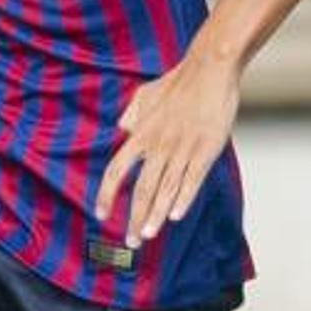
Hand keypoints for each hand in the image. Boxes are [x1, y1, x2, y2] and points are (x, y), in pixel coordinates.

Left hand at [94, 52, 240, 247]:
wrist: (209, 68)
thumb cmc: (178, 82)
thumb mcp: (145, 95)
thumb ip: (132, 115)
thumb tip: (123, 129)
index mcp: (141, 134)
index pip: (117, 170)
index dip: (107, 195)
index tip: (101, 214)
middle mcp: (158, 144)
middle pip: (142, 189)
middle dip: (134, 218)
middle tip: (130, 242)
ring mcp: (182, 148)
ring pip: (166, 189)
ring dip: (155, 216)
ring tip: (147, 236)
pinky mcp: (206, 149)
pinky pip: (192, 179)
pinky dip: (183, 199)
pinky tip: (176, 216)